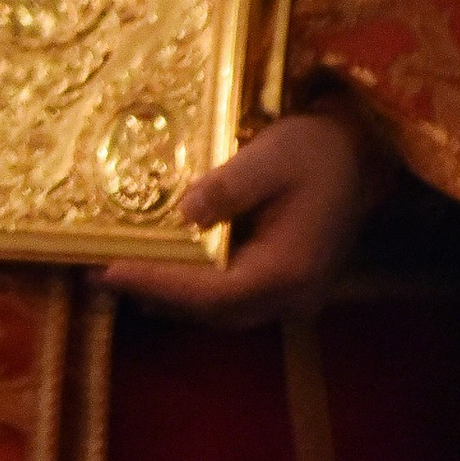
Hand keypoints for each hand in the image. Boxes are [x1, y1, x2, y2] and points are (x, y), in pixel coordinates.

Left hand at [115, 104, 383, 325]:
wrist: (362, 154)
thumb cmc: (317, 150)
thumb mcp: (273, 154)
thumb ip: (230, 185)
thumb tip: (184, 214)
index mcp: (288, 269)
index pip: (212, 292)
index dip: (158, 284)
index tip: (109, 270)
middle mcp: (290, 295)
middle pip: (211, 310)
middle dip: (155, 293)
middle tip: (98, 274)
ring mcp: (290, 295)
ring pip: (220, 309)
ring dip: (171, 294)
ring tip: (118, 274)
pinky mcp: (284, 284)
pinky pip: (230, 296)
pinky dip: (193, 287)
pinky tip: (162, 270)